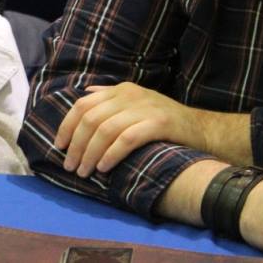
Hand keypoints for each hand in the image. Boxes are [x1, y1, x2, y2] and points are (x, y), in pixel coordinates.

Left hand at [55, 82, 203, 176]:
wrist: (203, 129)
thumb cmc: (165, 121)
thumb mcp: (137, 103)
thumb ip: (111, 97)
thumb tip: (85, 93)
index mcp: (120, 90)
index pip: (82, 105)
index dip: (67, 126)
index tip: (59, 146)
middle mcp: (130, 95)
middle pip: (91, 119)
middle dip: (77, 144)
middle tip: (70, 166)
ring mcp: (145, 108)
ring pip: (105, 130)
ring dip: (91, 153)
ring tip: (84, 172)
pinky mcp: (159, 123)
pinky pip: (127, 139)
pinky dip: (112, 154)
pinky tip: (104, 168)